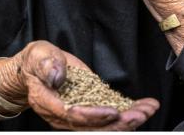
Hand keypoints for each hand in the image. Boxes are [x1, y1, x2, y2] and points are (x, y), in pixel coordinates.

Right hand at [17, 40, 158, 130]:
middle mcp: (61, 115)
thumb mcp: (38, 55)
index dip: (93, 116)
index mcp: (46, 101)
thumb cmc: (36, 61)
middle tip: (140, 114)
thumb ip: (46, 65)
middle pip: (91, 127)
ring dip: (128, 120)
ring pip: (103, 126)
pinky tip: (146, 106)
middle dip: (119, 123)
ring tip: (148, 109)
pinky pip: (109, 118)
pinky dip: (129, 113)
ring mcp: (75, 116)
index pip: (71, 115)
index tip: (113, 112)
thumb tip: (57, 77)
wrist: (34, 69)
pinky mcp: (88, 110)